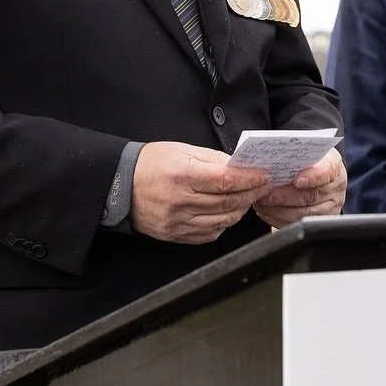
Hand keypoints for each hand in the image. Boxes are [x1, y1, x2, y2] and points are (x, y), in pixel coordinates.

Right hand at [129, 141, 272, 244]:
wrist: (121, 186)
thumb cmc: (151, 164)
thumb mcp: (181, 150)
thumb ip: (212, 159)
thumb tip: (239, 166)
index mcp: (183, 175)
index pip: (226, 180)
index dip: (250, 179)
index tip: (263, 175)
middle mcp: (181, 201)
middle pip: (228, 202)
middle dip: (251, 194)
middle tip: (263, 187)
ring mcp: (178, 221)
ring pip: (222, 220)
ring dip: (241, 209)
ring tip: (249, 199)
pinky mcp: (176, 235)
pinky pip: (209, 234)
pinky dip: (224, 224)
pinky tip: (228, 213)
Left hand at [253, 149, 346, 228]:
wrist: (317, 173)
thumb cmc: (308, 159)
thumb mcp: (306, 151)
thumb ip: (294, 155)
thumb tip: (271, 156)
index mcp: (333, 166)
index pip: (327, 171)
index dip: (313, 177)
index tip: (297, 181)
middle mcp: (335, 189)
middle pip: (311, 196)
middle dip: (285, 196)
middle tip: (266, 193)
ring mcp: (329, 207)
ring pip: (304, 213)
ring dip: (279, 209)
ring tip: (262, 203)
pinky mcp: (318, 221)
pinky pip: (297, 223)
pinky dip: (278, 219)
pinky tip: (266, 211)